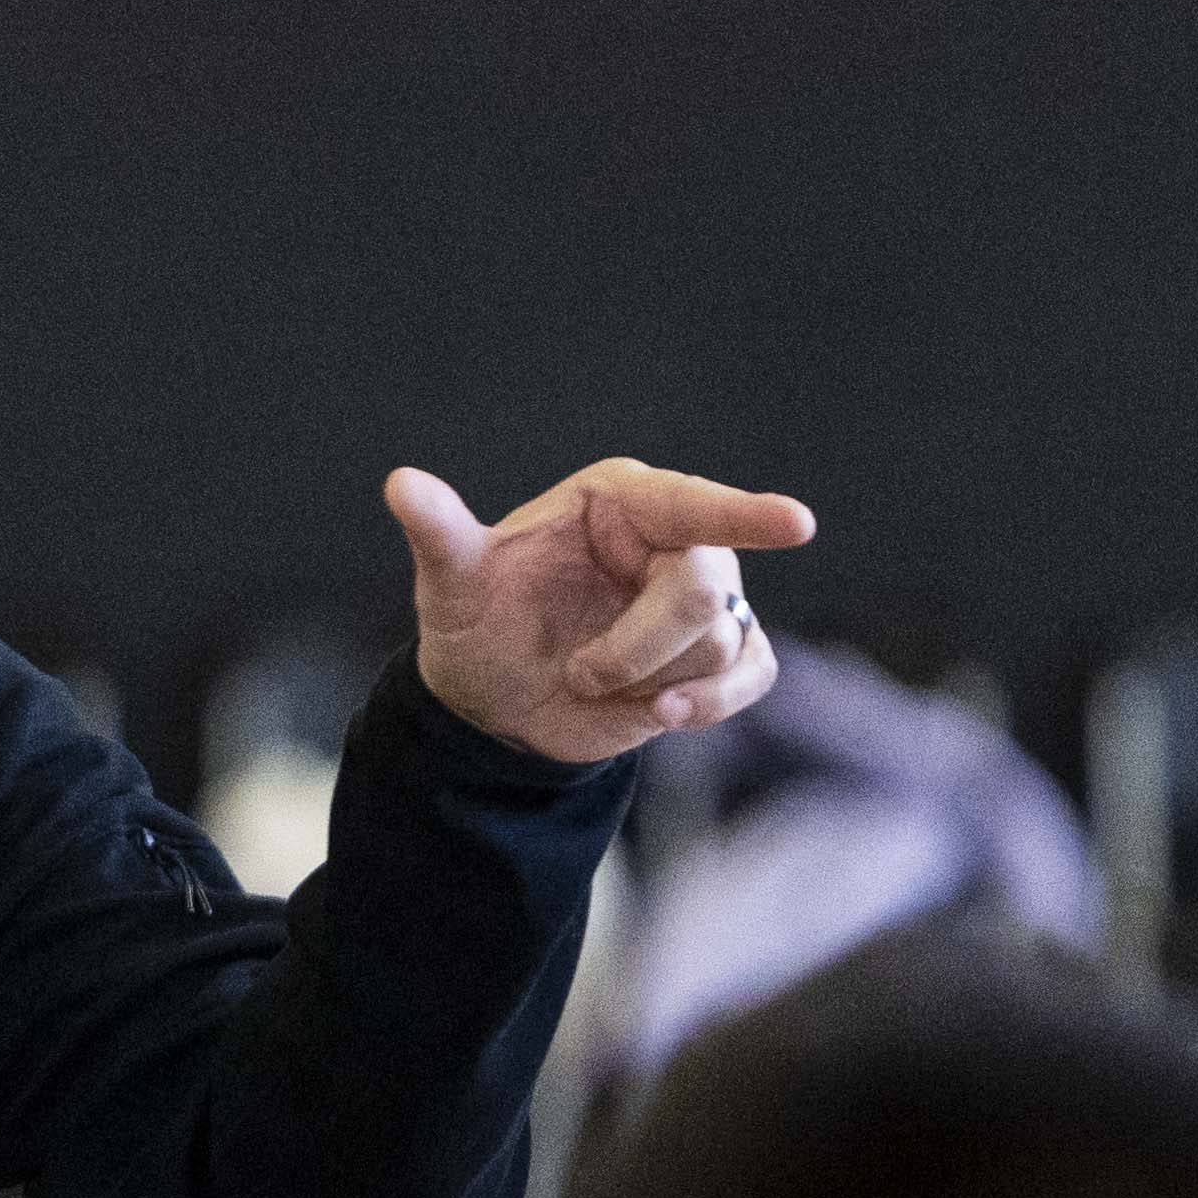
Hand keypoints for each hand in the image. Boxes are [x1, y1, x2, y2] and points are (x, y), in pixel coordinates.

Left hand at [385, 459, 816, 764]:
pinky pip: (751, 675)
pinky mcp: (721, 654)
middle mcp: (672, 539)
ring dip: (650, 679)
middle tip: (579, 670)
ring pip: (723, 642)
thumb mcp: (454, 584)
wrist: (497, 704)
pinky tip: (659, 713)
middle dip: (636, 646)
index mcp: (620, 501)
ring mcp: (704, 598)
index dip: (743, 512)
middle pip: (703, 590)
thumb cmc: (478, 626)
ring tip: (593, 680)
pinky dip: (710, 703)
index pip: (690, 503)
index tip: (797, 524)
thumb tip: (400, 485)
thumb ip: (439, 534)